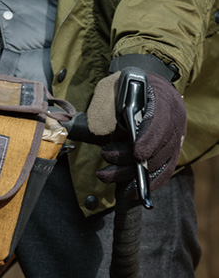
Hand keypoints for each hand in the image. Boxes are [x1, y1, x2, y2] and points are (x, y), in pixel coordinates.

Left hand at [87, 70, 186, 195]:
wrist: (144, 86)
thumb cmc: (127, 86)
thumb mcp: (113, 86)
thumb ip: (106, 105)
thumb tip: (101, 132)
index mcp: (163, 99)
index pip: (162, 122)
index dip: (150, 139)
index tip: (137, 154)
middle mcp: (175, 120)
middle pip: (159, 148)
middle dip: (131, 161)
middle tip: (104, 162)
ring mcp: (176, 137)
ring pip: (160, 164)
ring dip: (132, 175)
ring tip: (105, 176)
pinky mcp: (171, 152)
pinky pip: (164, 172)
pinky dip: (148, 184)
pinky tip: (129, 191)